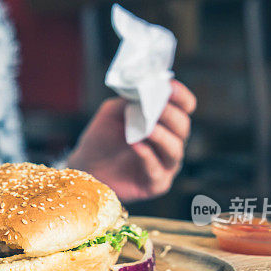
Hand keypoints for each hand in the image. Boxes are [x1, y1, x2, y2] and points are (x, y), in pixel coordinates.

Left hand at [67, 80, 196, 201]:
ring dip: (162, 137)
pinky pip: (157, 171)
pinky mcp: (156, 184)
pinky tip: (136, 146)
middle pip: (183, 127)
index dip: (181, 96)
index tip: (169, 87)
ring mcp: (165, 165)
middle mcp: (170, 143)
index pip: (184, 108)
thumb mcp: (112, 112)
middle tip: (155, 107)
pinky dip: (148, 157)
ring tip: (147, 129)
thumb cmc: (101, 139)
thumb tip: (143, 90)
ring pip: (175, 150)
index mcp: (165, 124)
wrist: (86, 166)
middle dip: (170, 115)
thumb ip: (128, 100)